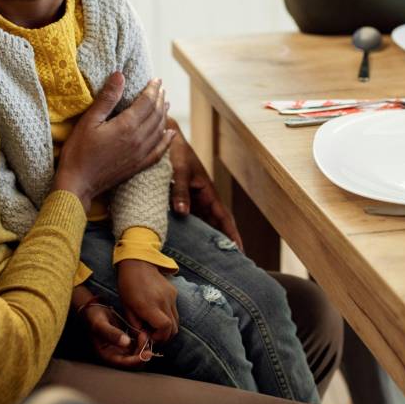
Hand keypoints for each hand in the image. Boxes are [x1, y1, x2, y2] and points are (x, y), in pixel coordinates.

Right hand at [54, 74, 173, 210]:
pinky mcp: (139, 165)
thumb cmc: (79, 151)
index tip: (156, 80)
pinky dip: (167, 140)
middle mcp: (139, 139)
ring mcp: (141, 154)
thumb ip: (107, 98)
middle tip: (161, 89)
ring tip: (165, 104)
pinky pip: (159, 151)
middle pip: (156, 114)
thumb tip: (120, 75)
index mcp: (127, 126)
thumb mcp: (89, 121)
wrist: (78, 184)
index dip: (153, 89)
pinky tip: (170, 134)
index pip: (146, 102)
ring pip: (159, 130)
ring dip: (164, 115)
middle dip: (160, 99)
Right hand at [72, 287, 146, 368]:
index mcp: (106, 355)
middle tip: (145, 338)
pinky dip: (142, 341)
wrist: (94, 309)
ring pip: (136, 354)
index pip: (123, 363)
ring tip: (143, 333)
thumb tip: (126, 342)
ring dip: (143, 347)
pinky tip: (142, 332)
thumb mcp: (100, 325)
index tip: (147, 353)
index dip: (136, 360)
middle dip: (142, 353)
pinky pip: (137, 345)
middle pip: (132, 361)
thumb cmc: (94, 318)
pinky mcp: (126, 341)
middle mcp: (115, 354)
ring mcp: (121, 348)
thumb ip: (112, 334)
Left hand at [116, 260, 178, 343]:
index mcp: (149, 306)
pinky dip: (169, 315)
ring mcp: (171, 297)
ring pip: (176, 321)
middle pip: (174, 328)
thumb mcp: (126, 308)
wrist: (138, 263)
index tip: (150, 336)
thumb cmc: (128, 286)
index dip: (160, 337)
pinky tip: (157, 310)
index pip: (165, 328)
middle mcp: (163, 302)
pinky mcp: (174, 292)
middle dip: (165, 336)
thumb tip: (144, 337)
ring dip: (168, 327)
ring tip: (155, 323)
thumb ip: (135, 325)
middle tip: (153, 334)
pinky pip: (175, 310)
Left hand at [166, 119, 244, 251]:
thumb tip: (183, 213)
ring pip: (201, 224)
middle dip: (222, 243)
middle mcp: (202, 198)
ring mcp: (191, 200)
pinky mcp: (179, 199)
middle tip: (226, 266)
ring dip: (205, 240)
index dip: (232, 235)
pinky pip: (187, 219)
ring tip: (207, 262)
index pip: (224, 218)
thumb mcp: (179, 169)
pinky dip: (189, 232)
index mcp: (207, 192)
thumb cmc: (175, 151)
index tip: (240, 252)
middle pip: (215, 225)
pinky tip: (184, 245)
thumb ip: (180, 190)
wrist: (164, 137)